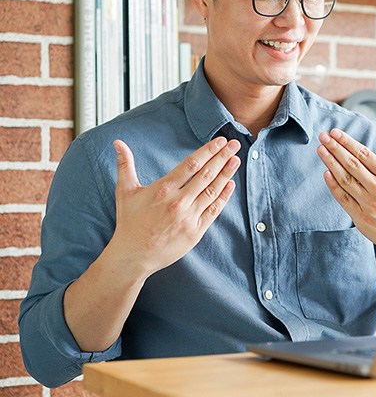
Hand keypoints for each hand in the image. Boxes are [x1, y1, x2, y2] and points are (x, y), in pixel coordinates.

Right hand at [108, 137, 240, 276]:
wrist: (133, 255)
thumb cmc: (129, 222)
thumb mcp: (125, 191)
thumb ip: (125, 165)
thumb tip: (118, 142)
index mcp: (163, 189)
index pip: (191, 164)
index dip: (208, 151)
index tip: (219, 141)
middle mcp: (178, 202)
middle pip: (206, 175)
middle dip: (222, 157)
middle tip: (235, 144)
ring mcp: (188, 217)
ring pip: (212, 191)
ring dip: (226, 174)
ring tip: (236, 160)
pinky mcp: (195, 231)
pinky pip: (213, 210)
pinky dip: (223, 197)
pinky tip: (231, 185)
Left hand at [317, 128, 375, 260]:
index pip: (365, 154)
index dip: (348, 142)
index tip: (336, 133)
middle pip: (352, 164)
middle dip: (335, 148)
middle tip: (323, 136)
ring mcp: (368, 204)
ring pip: (345, 179)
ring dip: (331, 163)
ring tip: (321, 150)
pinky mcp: (361, 218)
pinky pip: (344, 199)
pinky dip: (333, 186)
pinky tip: (326, 173)